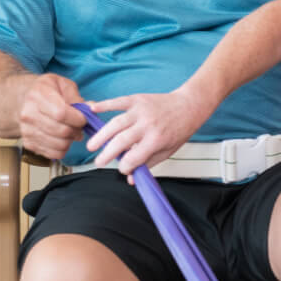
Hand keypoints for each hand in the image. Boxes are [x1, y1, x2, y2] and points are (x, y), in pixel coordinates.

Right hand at [16, 74, 86, 159]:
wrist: (23, 101)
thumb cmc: (46, 91)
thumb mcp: (62, 84)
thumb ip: (76, 97)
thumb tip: (91, 107)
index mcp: (38, 95)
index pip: (61, 113)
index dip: (77, 119)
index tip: (83, 118)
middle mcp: (28, 114)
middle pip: (61, 131)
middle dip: (76, 130)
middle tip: (79, 126)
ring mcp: (26, 130)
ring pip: (60, 144)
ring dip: (71, 140)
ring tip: (71, 131)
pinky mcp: (29, 144)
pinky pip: (54, 154)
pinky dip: (63, 149)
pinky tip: (62, 138)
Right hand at [86, 87, 208, 174]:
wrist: (188, 106)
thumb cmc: (179, 129)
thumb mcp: (167, 151)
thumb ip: (148, 164)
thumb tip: (131, 179)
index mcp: (156, 140)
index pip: (134, 157)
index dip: (125, 166)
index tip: (122, 169)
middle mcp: (147, 125)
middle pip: (121, 141)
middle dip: (107, 154)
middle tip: (98, 162)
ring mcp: (141, 111)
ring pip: (115, 123)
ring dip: (101, 136)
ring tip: (91, 146)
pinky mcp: (137, 100)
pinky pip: (118, 102)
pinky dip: (105, 105)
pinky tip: (93, 110)